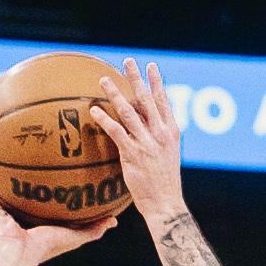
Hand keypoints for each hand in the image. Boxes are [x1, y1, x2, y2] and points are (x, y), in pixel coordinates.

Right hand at [0, 162, 118, 262]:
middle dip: (21, 176)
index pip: (43, 201)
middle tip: (25, 153)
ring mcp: (3, 214)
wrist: (20, 254)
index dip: (47, 187)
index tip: (53, 169)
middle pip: (20, 192)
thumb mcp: (75, 235)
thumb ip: (94, 228)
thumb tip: (114, 220)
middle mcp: (19, 216)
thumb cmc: (47, 247)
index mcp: (38, 221)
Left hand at [90, 59, 184, 225]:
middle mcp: (160, 134)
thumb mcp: (168, 157)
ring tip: (103, 80)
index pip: (163, 101)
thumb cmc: (165, 185)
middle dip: (136, 78)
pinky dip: (104, 119)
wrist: (166, 205)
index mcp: (172, 132)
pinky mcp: (133, 155)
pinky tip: (93, 110)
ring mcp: (147, 143)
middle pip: (146, 99)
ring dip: (115, 93)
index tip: (150, 66)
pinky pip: (116, 132)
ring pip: (129, 111)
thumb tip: (147, 130)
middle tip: (127, 61)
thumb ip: (159, 140)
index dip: (156, 82)